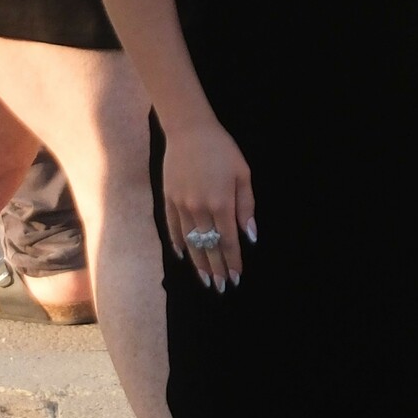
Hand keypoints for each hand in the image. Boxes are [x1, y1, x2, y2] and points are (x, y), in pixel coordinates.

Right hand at [162, 117, 255, 291]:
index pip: (229, 241)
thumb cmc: (222, 150)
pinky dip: (178, 244)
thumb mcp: (243, 174)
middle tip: (220, 287)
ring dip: (198, 263)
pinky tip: (183, 256)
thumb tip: (250, 235)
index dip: (233, 261)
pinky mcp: (168, 200)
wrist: (189, 130)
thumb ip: (246, 205)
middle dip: (216, 269)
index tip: (236, 278)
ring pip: (190, 242)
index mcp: (221, 203)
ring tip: (204, 279)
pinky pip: (173, 228)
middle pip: (209, 247)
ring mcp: (181, 206)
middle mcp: (200, 209)